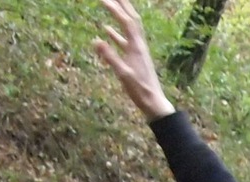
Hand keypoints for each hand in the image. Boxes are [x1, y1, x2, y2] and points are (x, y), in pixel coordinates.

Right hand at [91, 0, 172, 121]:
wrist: (154, 103)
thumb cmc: (139, 90)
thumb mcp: (123, 74)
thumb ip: (110, 57)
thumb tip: (95, 40)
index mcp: (136, 47)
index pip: (126, 22)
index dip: (116, 9)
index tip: (104, 0)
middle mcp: (139, 45)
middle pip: (131, 19)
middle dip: (122, 5)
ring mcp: (138, 51)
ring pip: (129, 28)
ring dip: (120, 15)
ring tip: (110, 5)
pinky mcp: (136, 58)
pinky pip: (124, 40)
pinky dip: (115, 33)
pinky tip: (106, 30)